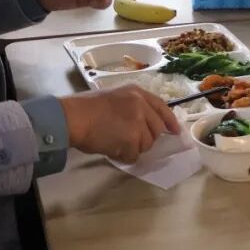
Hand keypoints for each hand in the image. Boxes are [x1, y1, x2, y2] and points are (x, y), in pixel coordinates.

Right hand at [60, 85, 180, 162]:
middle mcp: (141, 105)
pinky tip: (112, 150)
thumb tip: (142, 125)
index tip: (175, 131)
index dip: (170, 120)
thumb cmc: (86, 108)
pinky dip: (124, 157)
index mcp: (136, 93)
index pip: (162, 107)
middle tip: (131, 141)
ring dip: (133, 148)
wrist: (74, 117)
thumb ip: (131, 107)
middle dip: (147, 138)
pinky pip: (133, 155)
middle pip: (157, 129)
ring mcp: (138, 122)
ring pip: (146, 144)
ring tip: (116, 143)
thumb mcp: (114, 97)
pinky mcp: (132, 139)